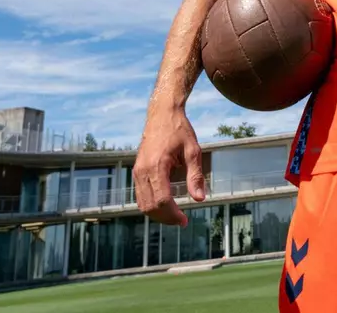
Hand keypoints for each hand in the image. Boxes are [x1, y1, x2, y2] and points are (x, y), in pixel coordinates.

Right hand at [133, 107, 205, 226]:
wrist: (162, 114)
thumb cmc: (179, 130)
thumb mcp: (193, 150)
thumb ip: (195, 175)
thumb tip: (199, 198)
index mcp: (157, 166)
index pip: (162, 200)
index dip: (173, 215)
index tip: (185, 220)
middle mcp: (143, 171)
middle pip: (150, 206)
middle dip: (166, 218)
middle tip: (181, 221)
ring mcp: (137, 171)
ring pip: (142, 204)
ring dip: (157, 214)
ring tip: (174, 216)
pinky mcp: (136, 171)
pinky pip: (140, 196)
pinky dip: (151, 205)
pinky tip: (165, 206)